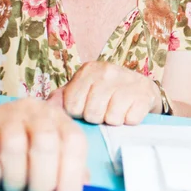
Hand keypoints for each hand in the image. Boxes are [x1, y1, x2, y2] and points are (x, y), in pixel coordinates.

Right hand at [0, 98, 86, 190]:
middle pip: (45, 143)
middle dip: (43, 181)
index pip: (74, 141)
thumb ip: (67, 165)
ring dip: (16, 179)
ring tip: (16, 189)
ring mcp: (6, 115)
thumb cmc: (22, 143)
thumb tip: (84, 187)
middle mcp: (35, 111)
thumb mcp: (50, 149)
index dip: (72, 176)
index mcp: (58, 117)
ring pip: (14, 148)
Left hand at [47, 62, 161, 125]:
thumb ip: (62, 98)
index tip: (88, 107)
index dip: (79, 113)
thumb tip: (46, 107)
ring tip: (117, 110)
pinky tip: (130, 110)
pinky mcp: (144, 95)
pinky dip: (130, 120)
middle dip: (97, 117)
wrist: (142, 88)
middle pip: (91, 114)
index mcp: (89, 70)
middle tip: (105, 109)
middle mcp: (107, 71)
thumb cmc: (107, 92)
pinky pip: (129, 120)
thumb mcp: (84, 89)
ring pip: (111, 118)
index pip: (72, 105)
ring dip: (114, 120)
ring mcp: (127, 82)